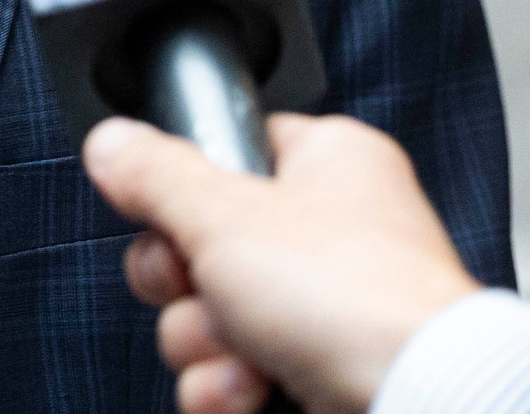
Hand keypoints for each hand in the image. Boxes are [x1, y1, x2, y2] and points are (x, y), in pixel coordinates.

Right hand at [84, 112, 480, 413]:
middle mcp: (331, 230)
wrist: (418, 400)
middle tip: (208, 291)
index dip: (184, 192)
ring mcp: (329, 306)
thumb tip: (111, 142)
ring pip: (213, 318)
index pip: (228, 153)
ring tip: (244, 358)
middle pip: (205, 246)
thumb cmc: (351, 297)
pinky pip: (237, 371)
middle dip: (187, 289)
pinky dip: (230, 390)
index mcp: (327, 163)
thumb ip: (156, 175)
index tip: (173, 219)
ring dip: (205, 347)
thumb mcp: (224, 214)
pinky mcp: (322, 370)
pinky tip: (251, 394)